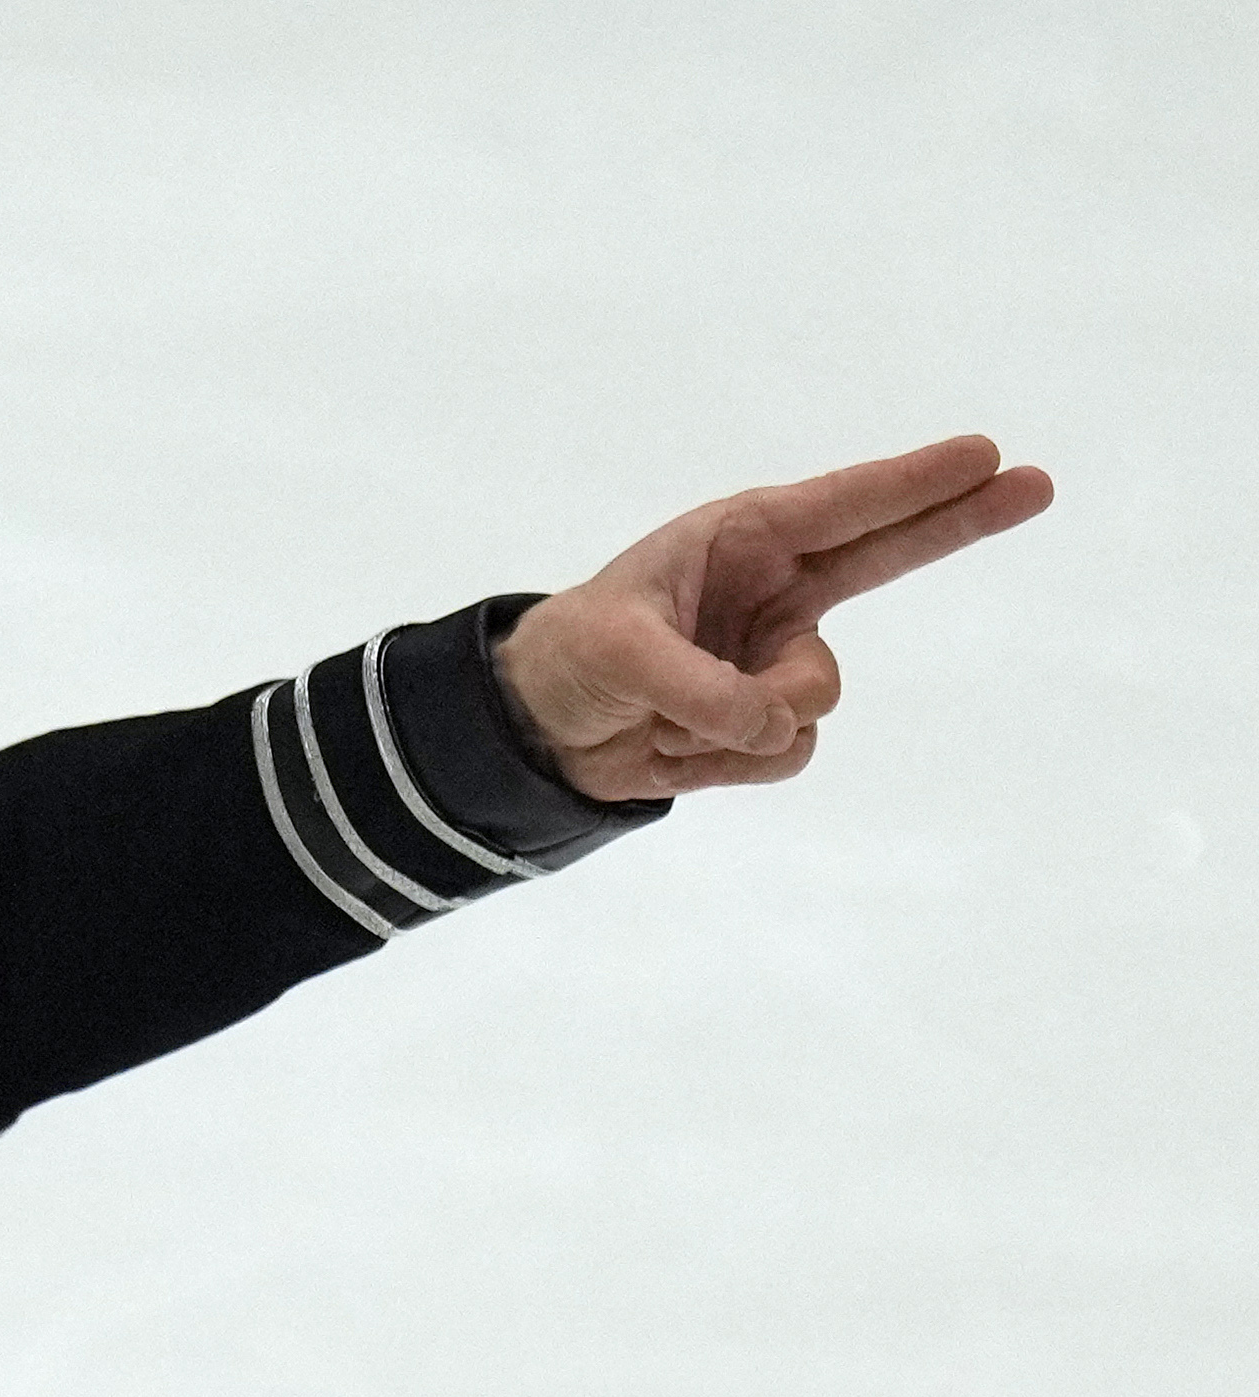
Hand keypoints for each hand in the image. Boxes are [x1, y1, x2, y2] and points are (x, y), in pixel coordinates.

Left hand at [491, 436, 1052, 800]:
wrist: (542, 729)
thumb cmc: (575, 654)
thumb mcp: (617, 653)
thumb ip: (698, 684)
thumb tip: (778, 725)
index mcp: (741, 540)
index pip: (843, 507)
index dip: (915, 484)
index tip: (983, 455)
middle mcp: (778, 590)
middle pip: (893, 555)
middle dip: (959, 520)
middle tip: (1033, 484)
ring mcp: (781, 656)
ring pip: (817, 697)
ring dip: (741, 717)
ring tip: (665, 713)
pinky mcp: (771, 720)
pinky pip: (785, 751)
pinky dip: (725, 761)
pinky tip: (676, 745)